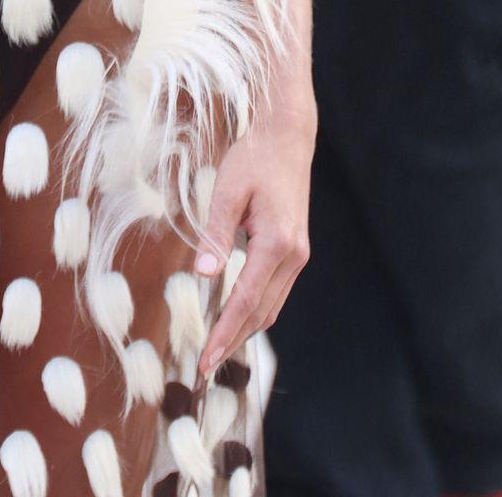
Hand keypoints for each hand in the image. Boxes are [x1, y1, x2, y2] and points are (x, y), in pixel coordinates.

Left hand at [193, 81, 315, 377]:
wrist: (288, 136)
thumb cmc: (255, 157)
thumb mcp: (228, 190)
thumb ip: (215, 233)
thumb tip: (203, 275)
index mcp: (276, 244)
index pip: (245, 302)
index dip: (224, 334)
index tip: (204, 359)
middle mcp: (293, 256)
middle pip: (261, 312)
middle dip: (232, 340)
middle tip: (204, 365)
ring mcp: (298, 254)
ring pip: (271, 305)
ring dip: (245, 328)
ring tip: (217, 347)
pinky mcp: (296, 249)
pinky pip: (275, 290)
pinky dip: (255, 308)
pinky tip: (236, 315)